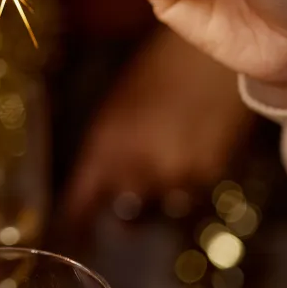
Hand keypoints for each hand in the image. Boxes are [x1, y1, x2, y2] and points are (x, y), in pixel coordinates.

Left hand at [64, 28, 251, 227]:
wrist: (212, 54)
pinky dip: (189, 186)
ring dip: (160, 197)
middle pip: (125, 212)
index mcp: (106, 143)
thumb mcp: (118, 107)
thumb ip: (106, 151)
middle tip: (127, 204)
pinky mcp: (212, 174)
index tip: (74, 233)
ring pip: (162, 207)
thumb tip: (98, 186)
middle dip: (124, 209)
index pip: (84, 199)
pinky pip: (193, 196)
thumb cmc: (158, 70)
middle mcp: (138, 164)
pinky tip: (190, 159)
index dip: (78, 220)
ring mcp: (177, 172)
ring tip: (166, 168)